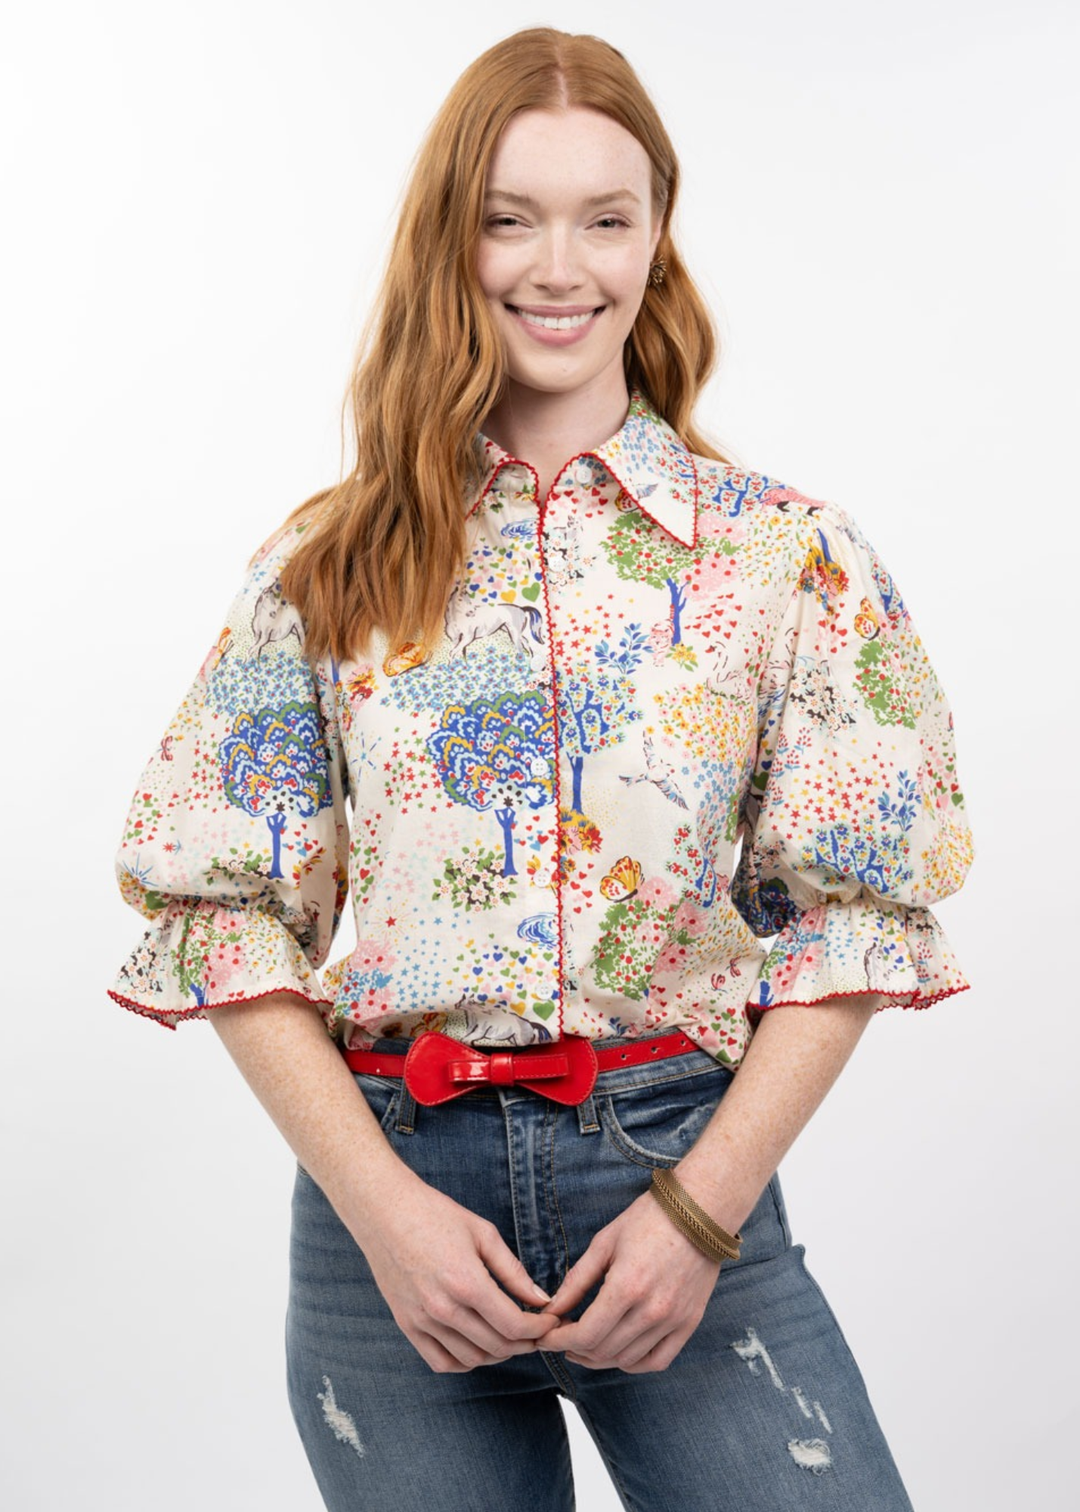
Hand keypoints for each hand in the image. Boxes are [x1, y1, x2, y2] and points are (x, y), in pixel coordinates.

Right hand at [349, 1170, 559, 1373]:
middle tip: (537, 1331)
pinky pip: (441, 1362)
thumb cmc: (436, 1215)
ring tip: (510, 1337)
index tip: (552, 1321)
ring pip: (472, 1359)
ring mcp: (422, 1321)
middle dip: (526, 1343)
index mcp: (467, 1282)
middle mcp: (443, 1308)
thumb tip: (541, 1299)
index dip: (540, 1329)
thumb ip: (513, 1271)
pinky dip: (464, 1362)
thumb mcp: (483, 1233)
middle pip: (497, 1346)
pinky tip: (477, 1346)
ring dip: (498, 1354)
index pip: (514, 1325)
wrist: (384, 1212)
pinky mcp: (406, 1325)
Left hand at [536, 1189, 721, 1372]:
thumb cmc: (648, 1220)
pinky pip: (657, 1361)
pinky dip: (633, 1364)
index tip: (545, 1338)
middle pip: (603, 1351)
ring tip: (586, 1344)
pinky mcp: (689, 1323)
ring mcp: (673, 1320)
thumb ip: (576, 1281)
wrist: (699, 1212)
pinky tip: (618, 1352)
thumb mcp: (604, 1243)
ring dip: (600, 1358)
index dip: (558, 1342)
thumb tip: (551, 1309)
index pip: (585, 1335)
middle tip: (562, 1339)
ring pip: (627, 1360)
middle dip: (574, 1350)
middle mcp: (651, 1310)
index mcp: (626, 1287)